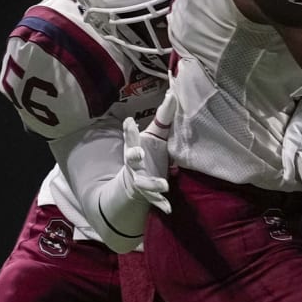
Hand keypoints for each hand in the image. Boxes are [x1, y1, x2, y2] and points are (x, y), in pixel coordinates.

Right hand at [121, 88, 174, 213]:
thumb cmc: (148, 154)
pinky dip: (161, 204)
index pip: (131, 138)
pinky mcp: (149, 194)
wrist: (136, 183)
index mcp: (134, 148)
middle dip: (133, 155)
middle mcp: (135, 165)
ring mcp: (140, 180)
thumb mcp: (155, 136)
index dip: (129, 131)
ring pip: (144, 183)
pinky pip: (155, 200)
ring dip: (153, 184)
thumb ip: (163, 118)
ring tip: (164, 186)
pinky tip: (169, 209)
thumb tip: (172, 93)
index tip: (129, 122)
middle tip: (137, 153)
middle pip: (131, 159)